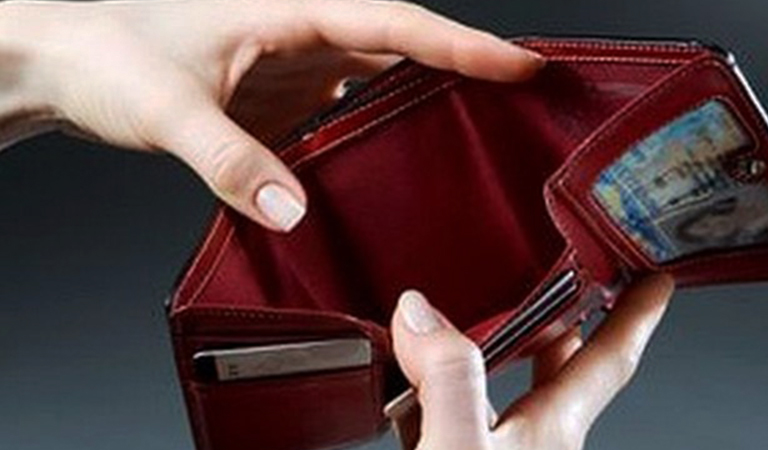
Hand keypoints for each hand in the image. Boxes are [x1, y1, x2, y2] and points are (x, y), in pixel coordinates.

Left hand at [0, 0, 542, 230]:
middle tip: (522, 99)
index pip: (393, 22)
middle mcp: (299, 33)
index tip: (518, 63)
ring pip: (377, 81)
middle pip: (401, 48)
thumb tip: (295, 209)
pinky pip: (342, 113)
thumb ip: (233, 160)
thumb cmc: (105, 53)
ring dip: (425, 102)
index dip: (462, 43)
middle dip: (464, 68)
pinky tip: (390, 167)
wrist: (62, 62)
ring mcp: (290, 67)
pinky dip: (374, 134)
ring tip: (477, 135)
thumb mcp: (170, 107)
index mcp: (287, 11)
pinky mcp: (277, 98)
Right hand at [391, 274, 674, 449]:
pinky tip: (413, 390)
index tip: (656, 283)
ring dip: (497, 354)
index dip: (634, 317)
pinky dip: (441, 392)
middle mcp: (532, 445)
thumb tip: (424, 312)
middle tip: (572, 287)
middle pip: (560, 372)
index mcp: (547, 433)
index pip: (606, 362)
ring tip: (484, 322)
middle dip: (567, 325)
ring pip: (506, 392)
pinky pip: (458, 418)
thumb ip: (448, 379)